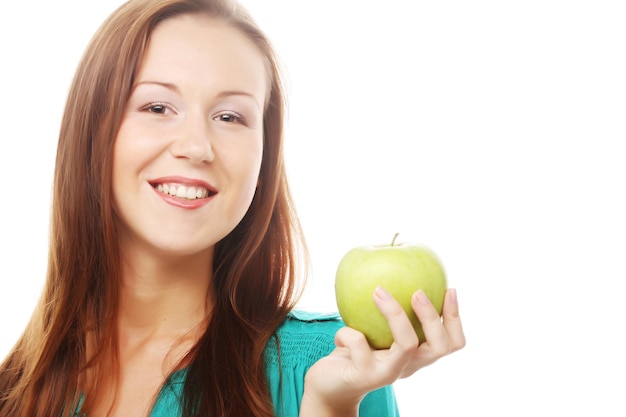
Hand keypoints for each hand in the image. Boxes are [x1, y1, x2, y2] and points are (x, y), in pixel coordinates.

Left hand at [299, 287, 464, 416]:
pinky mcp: (364, 376)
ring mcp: (387, 374)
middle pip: (439, 346)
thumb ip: (387, 310)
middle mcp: (407, 366)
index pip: (451, 342)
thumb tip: (393, 266)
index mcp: (416, 355)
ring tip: (378, 291)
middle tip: (417, 290)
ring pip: (407, 345)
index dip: (455, 317)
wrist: (329, 386)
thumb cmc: (353, 351)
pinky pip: (359, 344)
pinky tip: (341, 331)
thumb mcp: (374, 329)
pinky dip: (348, 331)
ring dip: (395, 314)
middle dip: (432, 315)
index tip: (449, 288)